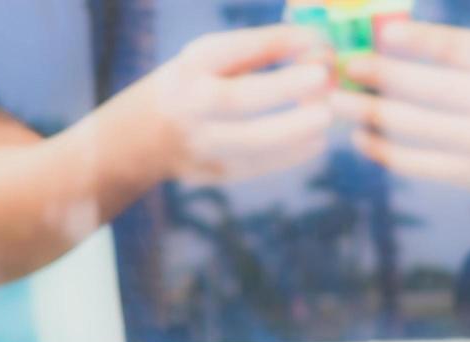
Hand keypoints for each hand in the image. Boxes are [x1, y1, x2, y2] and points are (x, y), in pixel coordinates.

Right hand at [138, 25, 334, 184]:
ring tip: (325, 117)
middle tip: (322, 80)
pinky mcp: (216, 173)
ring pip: (251, 143)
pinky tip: (316, 141)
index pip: (232, 51)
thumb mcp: (214, 61)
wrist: (144, 139)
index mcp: (191, 68)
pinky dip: (291, 154)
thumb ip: (263, 52)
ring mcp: (202, 144)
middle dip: (281, 88)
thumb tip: (317, 46)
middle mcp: (191, 105)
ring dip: (294, 130)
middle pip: (236, 99)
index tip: (316, 40)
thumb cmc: (195, 86)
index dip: (275, 44)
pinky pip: (259, 166)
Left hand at [331, 22, 469, 203]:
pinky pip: (414, 161)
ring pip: (414, 125)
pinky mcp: (467, 173)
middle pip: (427, 86)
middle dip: (380, 77)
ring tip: (339, 104)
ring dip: (370, 113)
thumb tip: (373, 40)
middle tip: (345, 70)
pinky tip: (359, 137)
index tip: (382, 35)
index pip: (454, 46)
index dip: (418, 40)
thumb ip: (439, 50)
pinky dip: (381, 149)